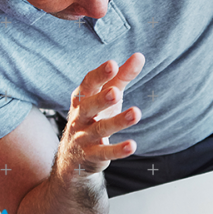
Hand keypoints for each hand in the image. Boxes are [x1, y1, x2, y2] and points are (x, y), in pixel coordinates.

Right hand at [54, 53, 145, 179]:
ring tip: (136, 113)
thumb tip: (140, 56)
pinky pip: (105, 152)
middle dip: (101, 99)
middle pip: (88, 106)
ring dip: (118, 121)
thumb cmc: (93, 117)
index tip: (113, 64)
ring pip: (100, 129)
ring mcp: (84, 137)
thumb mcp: (105, 97)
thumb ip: (121, 77)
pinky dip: (118, 150)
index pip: (89, 84)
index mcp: (82, 98)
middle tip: (116, 92)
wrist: (72, 157)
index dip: (100, 75)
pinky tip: (132, 146)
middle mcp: (80, 116)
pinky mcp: (92, 155)